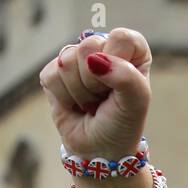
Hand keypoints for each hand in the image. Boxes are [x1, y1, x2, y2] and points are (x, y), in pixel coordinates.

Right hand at [38, 26, 151, 158]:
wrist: (99, 150)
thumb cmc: (122, 124)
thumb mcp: (137, 103)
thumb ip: (126, 76)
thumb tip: (93, 60)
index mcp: (130, 49)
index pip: (121, 38)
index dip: (118, 64)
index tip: (121, 87)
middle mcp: (103, 47)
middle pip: (88, 46)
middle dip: (95, 82)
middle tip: (103, 98)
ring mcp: (76, 58)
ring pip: (67, 60)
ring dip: (80, 92)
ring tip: (90, 103)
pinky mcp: (54, 71)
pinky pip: (51, 75)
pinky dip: (64, 98)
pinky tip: (74, 104)